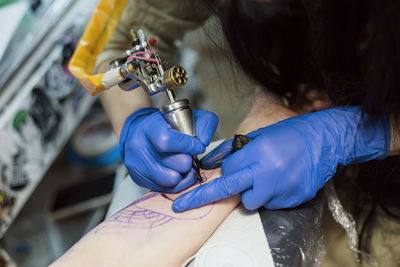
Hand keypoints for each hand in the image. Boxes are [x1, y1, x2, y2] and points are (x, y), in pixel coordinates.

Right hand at [120, 108, 217, 192]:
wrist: (142, 134)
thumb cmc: (167, 126)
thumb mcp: (187, 117)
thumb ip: (204, 124)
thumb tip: (204, 142)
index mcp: (149, 128)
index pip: (167, 141)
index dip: (188, 146)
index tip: (198, 146)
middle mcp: (139, 147)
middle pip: (173, 165)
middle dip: (187, 162)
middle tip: (188, 157)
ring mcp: (136, 165)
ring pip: (170, 180)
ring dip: (183, 175)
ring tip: (184, 167)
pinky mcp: (139, 179)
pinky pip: (166, 189)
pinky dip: (177, 183)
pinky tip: (178, 173)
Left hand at [173, 106, 389, 210]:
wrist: (326, 140)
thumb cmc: (292, 133)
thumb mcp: (260, 135)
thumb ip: (232, 150)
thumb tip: (209, 162)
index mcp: (259, 152)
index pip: (228, 170)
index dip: (227, 170)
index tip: (223, 172)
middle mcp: (269, 173)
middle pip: (229, 190)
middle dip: (202, 197)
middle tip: (182, 205)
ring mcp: (282, 189)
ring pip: (250, 202)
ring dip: (250, 193)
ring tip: (264, 178)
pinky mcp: (293, 200)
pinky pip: (270, 205)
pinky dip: (269, 196)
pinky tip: (280, 181)